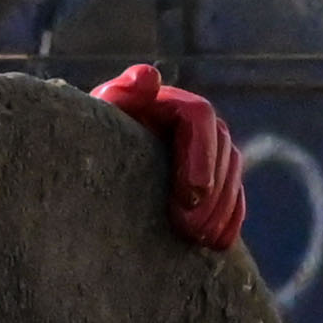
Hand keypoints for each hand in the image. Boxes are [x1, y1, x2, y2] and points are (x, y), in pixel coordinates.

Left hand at [94, 67, 247, 249]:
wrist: (88, 164)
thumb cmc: (88, 138)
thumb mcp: (98, 118)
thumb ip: (119, 96)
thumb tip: (148, 78)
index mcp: (168, 101)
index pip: (199, 116)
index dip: (201, 154)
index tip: (190, 195)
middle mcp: (196, 121)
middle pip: (222, 147)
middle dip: (213, 192)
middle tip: (190, 229)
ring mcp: (209, 149)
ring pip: (232, 172)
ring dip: (221, 209)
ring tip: (199, 239)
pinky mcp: (214, 178)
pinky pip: (234, 195)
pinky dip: (230, 219)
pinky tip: (218, 244)